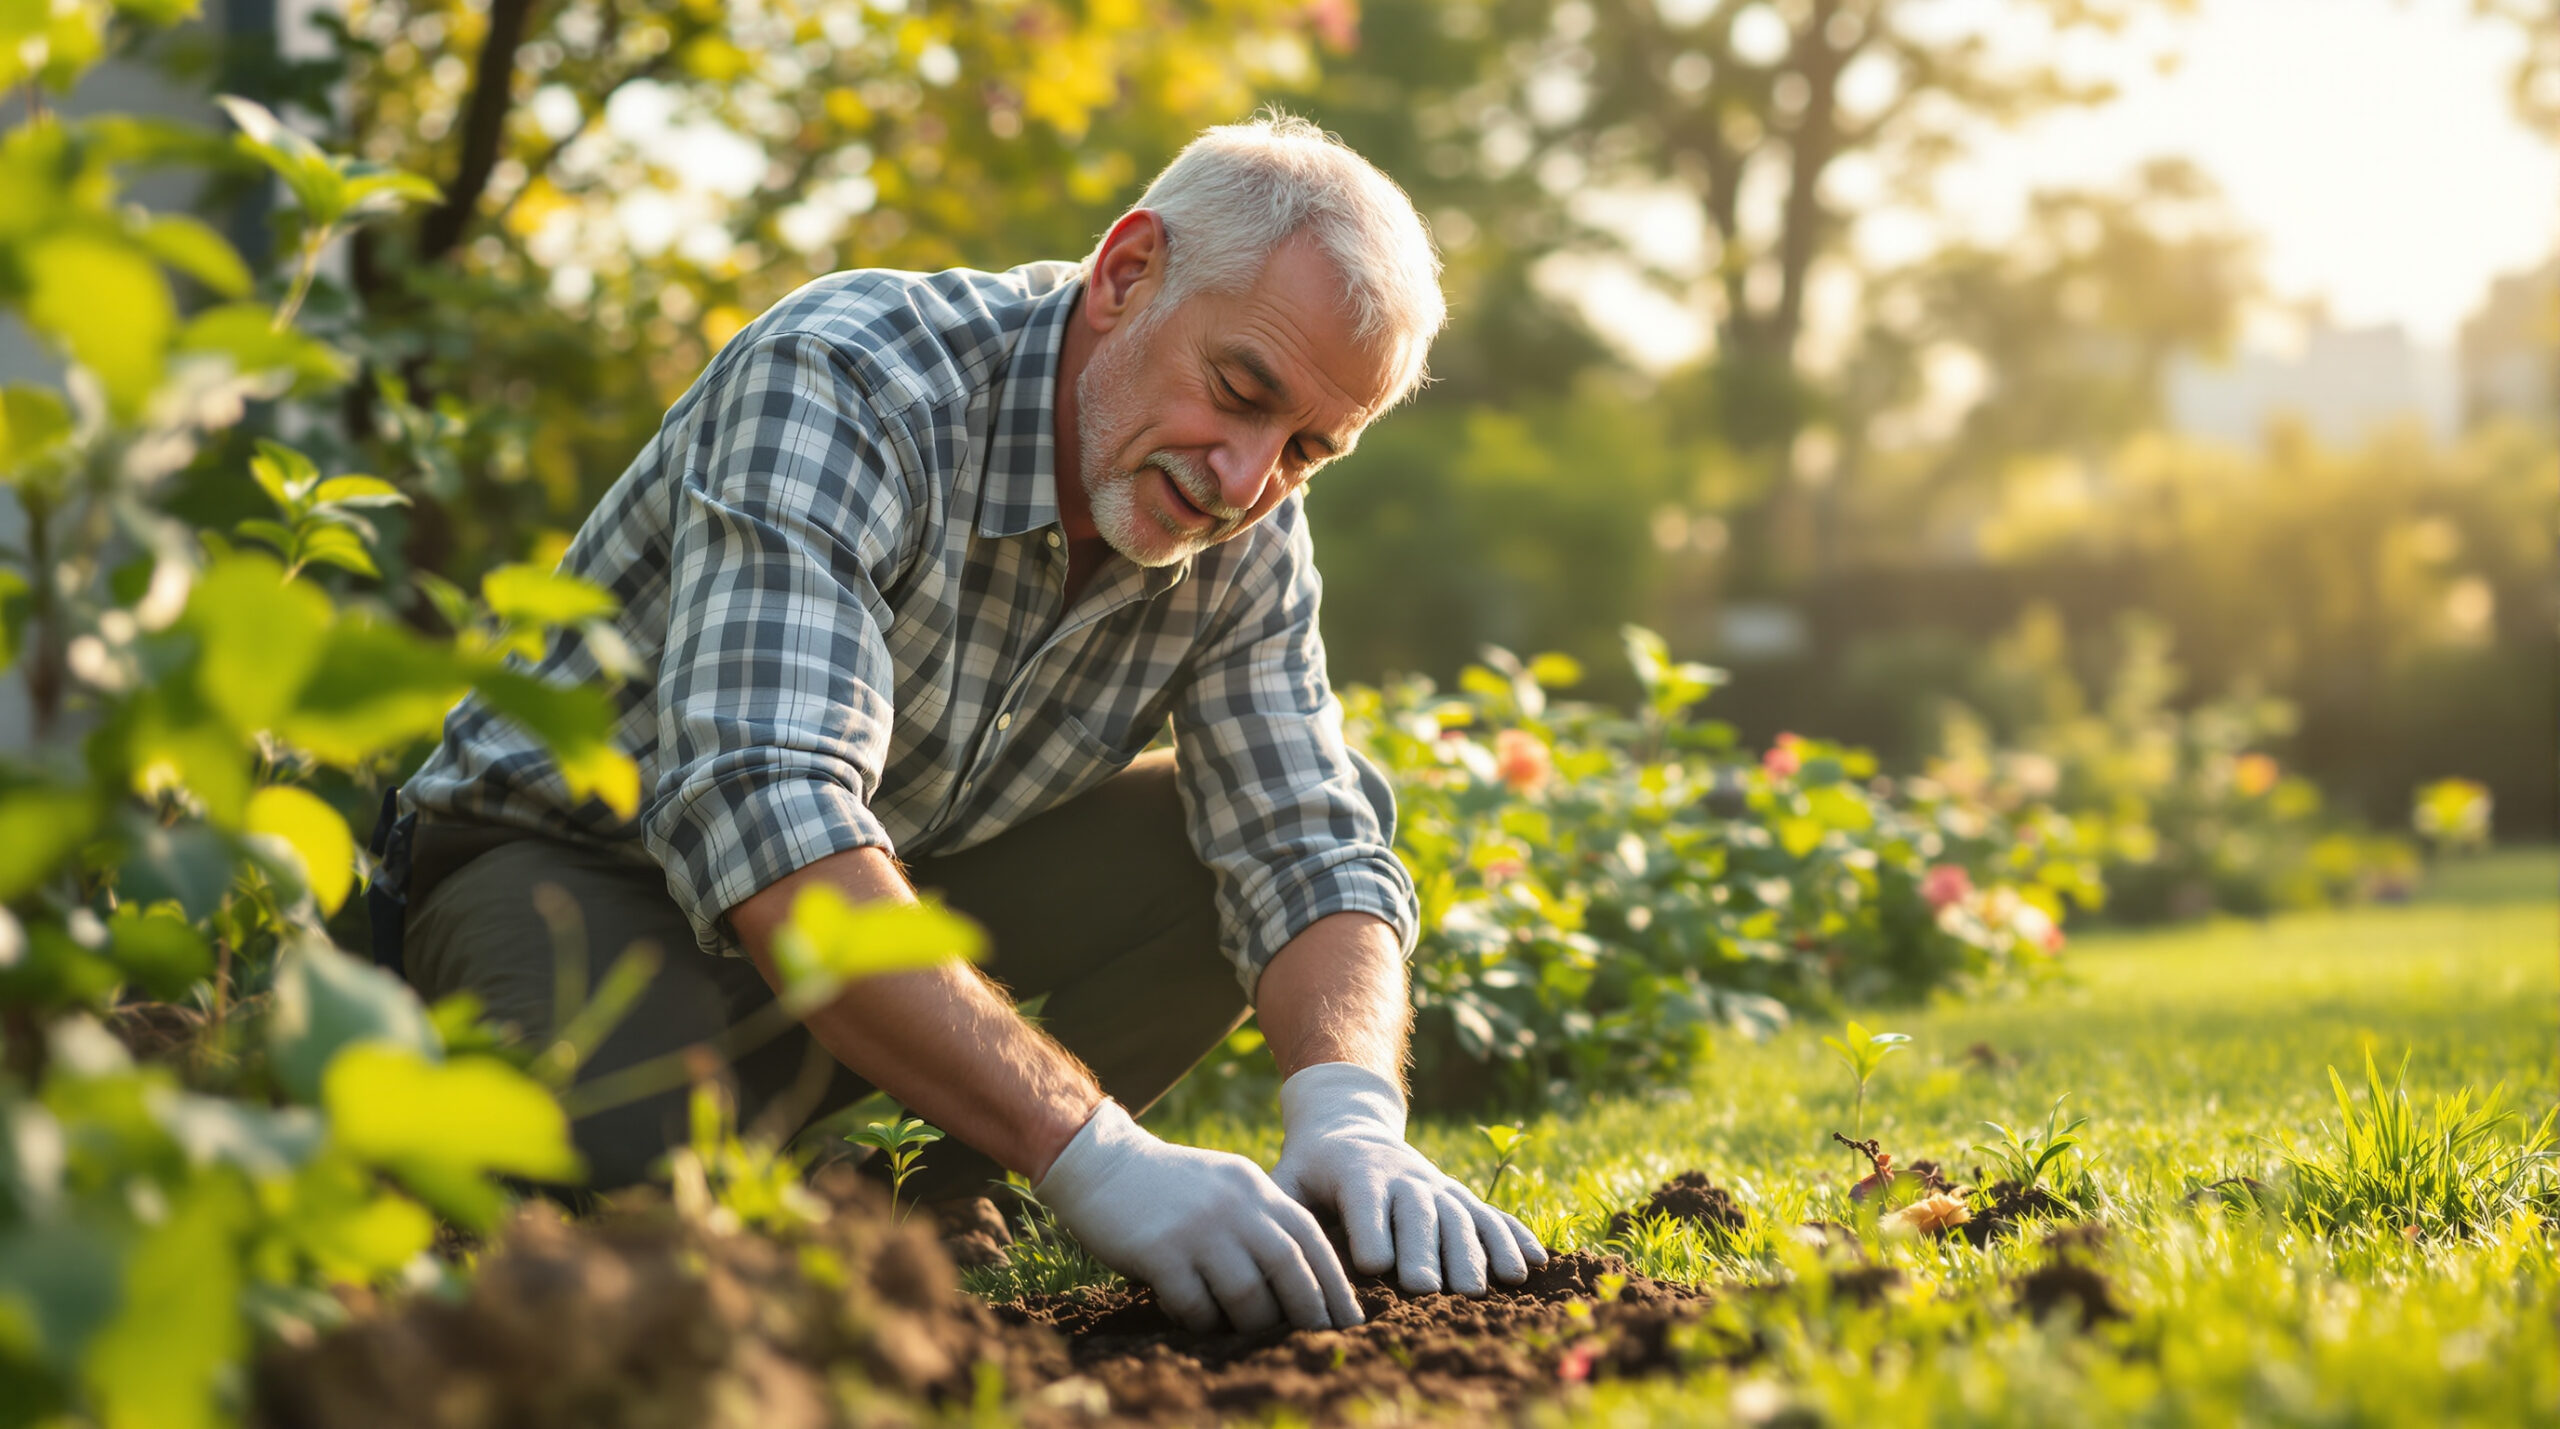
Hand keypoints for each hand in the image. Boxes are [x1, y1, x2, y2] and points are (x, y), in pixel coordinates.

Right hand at [1036, 1100, 1363, 1333]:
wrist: (1101, 1162)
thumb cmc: (1169, 1184)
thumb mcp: (1226, 1184)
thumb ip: (1262, 1218)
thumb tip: (1303, 1280)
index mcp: (1255, 1187)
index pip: (1311, 1237)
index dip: (1335, 1282)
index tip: (1349, 1318)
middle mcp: (1233, 1204)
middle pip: (1288, 1267)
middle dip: (1306, 1311)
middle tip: (1312, 1339)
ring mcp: (1197, 1227)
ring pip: (1246, 1293)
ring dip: (1251, 1322)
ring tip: (1245, 1331)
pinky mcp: (1160, 1250)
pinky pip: (1195, 1304)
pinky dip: (1202, 1321)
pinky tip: (1196, 1318)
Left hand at [1269, 1062, 1546, 1294]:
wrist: (1350, 1122)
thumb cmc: (1311, 1167)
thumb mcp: (1286, 1178)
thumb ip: (1279, 1209)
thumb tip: (1262, 1256)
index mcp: (1356, 1172)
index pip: (1365, 1199)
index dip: (1370, 1229)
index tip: (1375, 1265)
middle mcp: (1403, 1177)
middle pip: (1419, 1213)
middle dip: (1427, 1250)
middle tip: (1431, 1289)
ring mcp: (1436, 1186)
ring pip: (1462, 1217)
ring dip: (1480, 1251)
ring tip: (1495, 1286)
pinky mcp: (1459, 1197)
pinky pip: (1492, 1216)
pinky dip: (1515, 1238)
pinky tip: (1536, 1265)